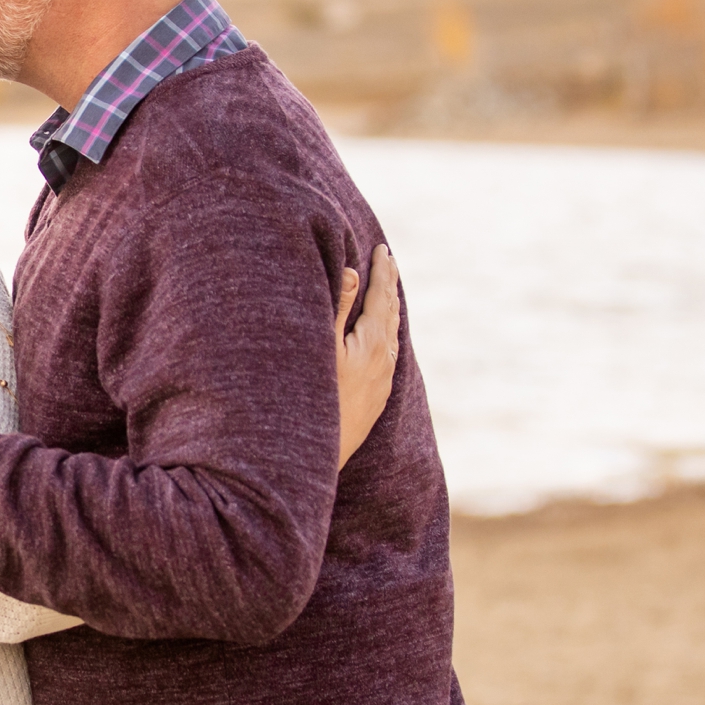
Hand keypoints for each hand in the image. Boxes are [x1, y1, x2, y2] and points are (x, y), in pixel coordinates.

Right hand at [335, 244, 401, 467]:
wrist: (314, 455)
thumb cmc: (312, 397)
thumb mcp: (321, 348)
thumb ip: (337, 309)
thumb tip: (353, 272)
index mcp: (373, 344)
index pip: (382, 298)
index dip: (383, 272)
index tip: (384, 250)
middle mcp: (384, 363)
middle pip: (392, 315)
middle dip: (390, 286)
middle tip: (389, 262)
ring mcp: (382, 384)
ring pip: (392, 337)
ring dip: (390, 311)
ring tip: (388, 294)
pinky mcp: (375, 401)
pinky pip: (388, 356)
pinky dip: (387, 335)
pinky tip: (381, 341)